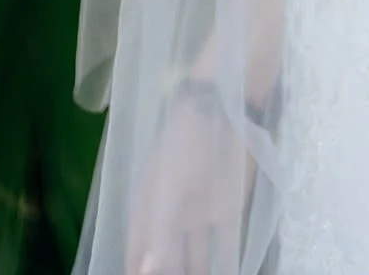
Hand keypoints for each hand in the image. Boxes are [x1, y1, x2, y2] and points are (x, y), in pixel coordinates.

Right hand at [126, 80, 256, 274]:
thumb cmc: (182, 145)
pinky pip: (226, 247)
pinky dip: (227, 265)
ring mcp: (200, 216)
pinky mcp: (227, 210)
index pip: (140, 253)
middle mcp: (172, 218)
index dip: (140, 269)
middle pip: (170, 260)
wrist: (221, 110)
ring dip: (198, 274)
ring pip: (197, 259)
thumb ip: (157, 233)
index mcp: (150, 211)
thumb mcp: (166, 189)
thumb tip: (145, 270)